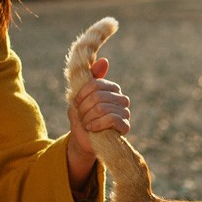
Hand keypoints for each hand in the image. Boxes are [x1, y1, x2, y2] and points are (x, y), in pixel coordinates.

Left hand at [66, 58, 130, 189]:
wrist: (84, 140)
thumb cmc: (82, 116)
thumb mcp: (81, 96)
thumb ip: (91, 79)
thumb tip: (105, 61)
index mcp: (112, 89)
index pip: (96, 84)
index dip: (82, 94)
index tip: (75, 103)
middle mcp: (121, 99)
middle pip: (98, 96)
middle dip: (84, 108)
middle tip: (81, 116)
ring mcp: (125, 112)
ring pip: (102, 108)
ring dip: (88, 117)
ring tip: (86, 123)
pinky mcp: (125, 126)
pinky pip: (111, 118)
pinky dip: (97, 123)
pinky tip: (91, 128)